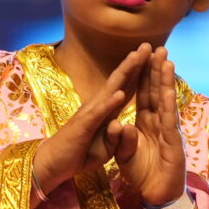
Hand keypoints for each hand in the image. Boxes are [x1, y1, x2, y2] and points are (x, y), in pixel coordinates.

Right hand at [32, 45, 148, 197]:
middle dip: (134, 63)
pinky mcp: (83, 126)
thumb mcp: (105, 146)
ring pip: (110, 89)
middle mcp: (99, 106)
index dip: (140, 73)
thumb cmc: (79, 153)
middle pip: (120, 81)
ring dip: (124, 73)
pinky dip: (109, 103)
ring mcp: (90, 114)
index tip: (154, 58)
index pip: (127, 88)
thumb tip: (122, 124)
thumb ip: (115, 134)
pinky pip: (98, 113)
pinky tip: (120, 93)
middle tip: (147, 44)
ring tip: (137, 56)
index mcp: (107, 110)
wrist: (54, 165)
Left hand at [109, 50, 188, 208]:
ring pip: (166, 102)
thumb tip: (116, 123)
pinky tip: (167, 91)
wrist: (156, 197)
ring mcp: (168, 132)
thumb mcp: (124, 154)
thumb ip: (121, 139)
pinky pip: (168, 122)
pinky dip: (168, 106)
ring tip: (166, 60)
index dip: (142, 75)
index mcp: (146, 122)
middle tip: (158, 47)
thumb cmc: (143, 174)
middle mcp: (159, 123)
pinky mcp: (173, 144)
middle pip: (156, 91)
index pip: (143, 94)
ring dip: (166, 81)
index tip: (142, 54)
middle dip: (157, 69)